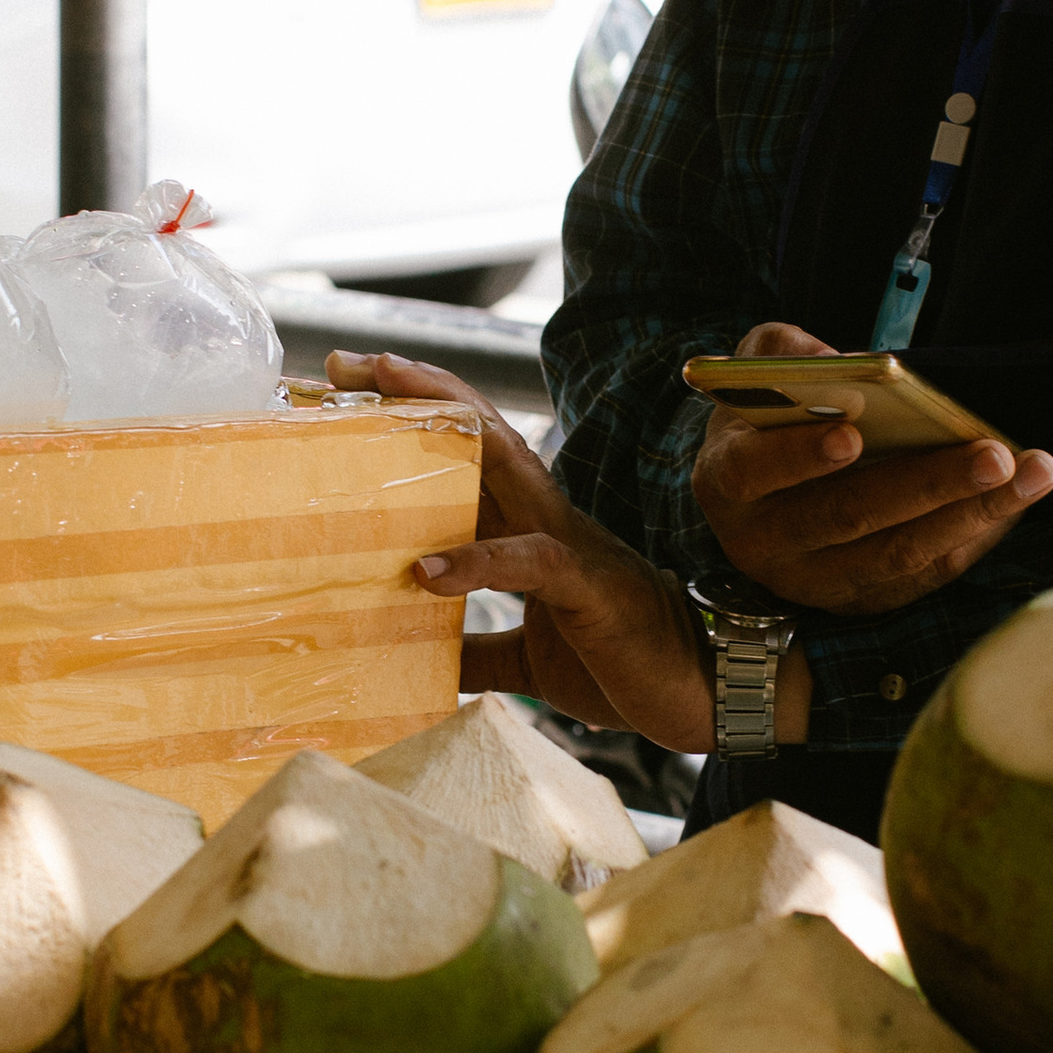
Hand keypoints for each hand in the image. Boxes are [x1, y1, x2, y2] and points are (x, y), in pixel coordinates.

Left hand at [323, 349, 729, 751]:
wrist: (705, 690)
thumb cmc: (626, 662)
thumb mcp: (533, 659)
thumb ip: (481, 651)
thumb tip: (422, 660)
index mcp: (533, 531)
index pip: (470, 454)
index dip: (414, 416)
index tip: (350, 389)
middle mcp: (548, 521)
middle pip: (479, 432)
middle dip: (415, 390)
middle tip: (347, 363)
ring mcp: (571, 544)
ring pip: (505, 463)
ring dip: (443, 424)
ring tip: (384, 398)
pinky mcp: (589, 587)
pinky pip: (530, 562)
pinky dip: (478, 563)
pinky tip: (429, 573)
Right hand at [692, 320, 1052, 615]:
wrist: (760, 492)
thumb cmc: (767, 418)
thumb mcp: (755, 370)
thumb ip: (784, 354)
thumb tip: (849, 363)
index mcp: (727, 480)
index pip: (755, 470)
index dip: (799, 455)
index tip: (852, 434)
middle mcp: (764, 542)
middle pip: (847, 517)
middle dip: (927, 484)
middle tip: (993, 454)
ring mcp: (813, 581)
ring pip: (897, 556)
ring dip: (972, 514)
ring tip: (1033, 472)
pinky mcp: (859, 600)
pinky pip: (925, 576)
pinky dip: (976, 538)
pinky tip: (1019, 500)